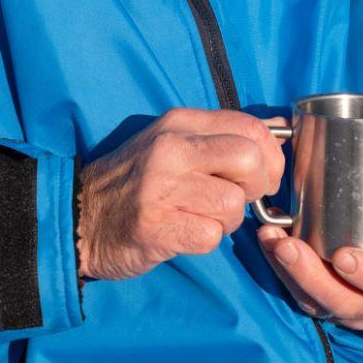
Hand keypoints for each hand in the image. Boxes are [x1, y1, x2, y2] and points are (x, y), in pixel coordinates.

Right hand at [76, 108, 285, 282]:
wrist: (79, 218)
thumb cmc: (135, 181)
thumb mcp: (175, 142)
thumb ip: (224, 134)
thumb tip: (282, 127)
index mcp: (180, 123)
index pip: (252, 127)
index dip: (272, 157)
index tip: (262, 176)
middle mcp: (172, 149)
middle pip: (250, 159)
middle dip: (257, 186)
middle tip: (239, 198)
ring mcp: (162, 187)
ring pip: (234, 203)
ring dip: (227, 220)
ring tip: (201, 217)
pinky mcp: (158, 227)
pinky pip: (212, 235)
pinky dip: (206, 239)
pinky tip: (185, 232)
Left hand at [257, 188, 362, 330]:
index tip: (343, 256)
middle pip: (344, 303)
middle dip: (313, 277)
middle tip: (288, 247)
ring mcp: (347, 307)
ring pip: (316, 302)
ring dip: (289, 273)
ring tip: (271, 241)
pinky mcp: (323, 301)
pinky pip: (300, 293)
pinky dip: (280, 270)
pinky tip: (267, 241)